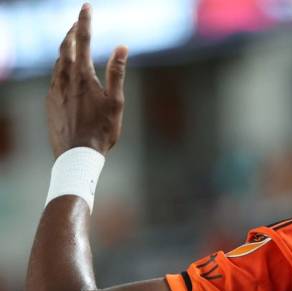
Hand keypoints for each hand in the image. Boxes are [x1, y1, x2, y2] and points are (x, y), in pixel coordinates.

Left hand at [47, 3, 126, 156]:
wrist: (77, 154)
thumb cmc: (101, 130)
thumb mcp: (116, 101)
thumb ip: (117, 72)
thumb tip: (121, 47)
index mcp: (82, 76)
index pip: (82, 40)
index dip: (84, 21)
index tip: (86, 6)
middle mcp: (64, 79)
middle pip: (65, 48)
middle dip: (71, 32)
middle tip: (77, 23)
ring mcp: (54, 90)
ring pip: (58, 63)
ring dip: (66, 51)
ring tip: (72, 46)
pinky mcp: (50, 102)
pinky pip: (54, 79)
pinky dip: (61, 69)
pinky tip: (66, 75)